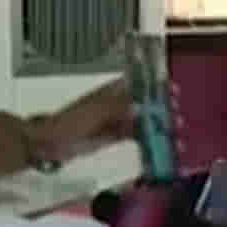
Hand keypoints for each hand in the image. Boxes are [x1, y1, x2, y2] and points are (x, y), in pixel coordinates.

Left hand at [33, 77, 185, 161]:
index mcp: (109, 91)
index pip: (136, 82)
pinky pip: (132, 135)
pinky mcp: (110, 136)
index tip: (171, 88)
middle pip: (141, 101)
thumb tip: (142, 104)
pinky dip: (145, 138)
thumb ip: (121, 106)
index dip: (153, 83)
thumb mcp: (98, 111)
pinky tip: (157, 143)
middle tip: (176, 111)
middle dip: (159, 105)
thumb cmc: (71, 122)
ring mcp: (112, 120)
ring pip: (139, 119)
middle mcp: (113, 104)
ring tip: (173, 128)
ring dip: (155, 123)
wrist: (51, 144)